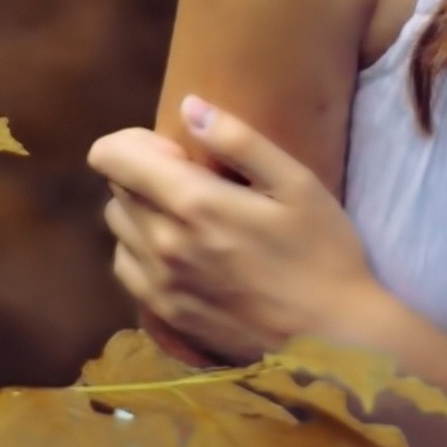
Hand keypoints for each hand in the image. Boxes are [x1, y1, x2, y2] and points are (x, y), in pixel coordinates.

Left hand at [89, 94, 383, 362]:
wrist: (334, 340)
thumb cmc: (324, 253)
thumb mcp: (295, 183)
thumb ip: (238, 140)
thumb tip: (189, 106)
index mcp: (194, 203)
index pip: (112, 156)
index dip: (135, 141)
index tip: (176, 151)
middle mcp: (164, 244)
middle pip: (117, 188)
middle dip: (145, 174)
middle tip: (197, 182)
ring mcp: (160, 285)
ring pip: (119, 227)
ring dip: (143, 212)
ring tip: (191, 218)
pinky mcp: (166, 314)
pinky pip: (127, 267)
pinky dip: (143, 250)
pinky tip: (184, 252)